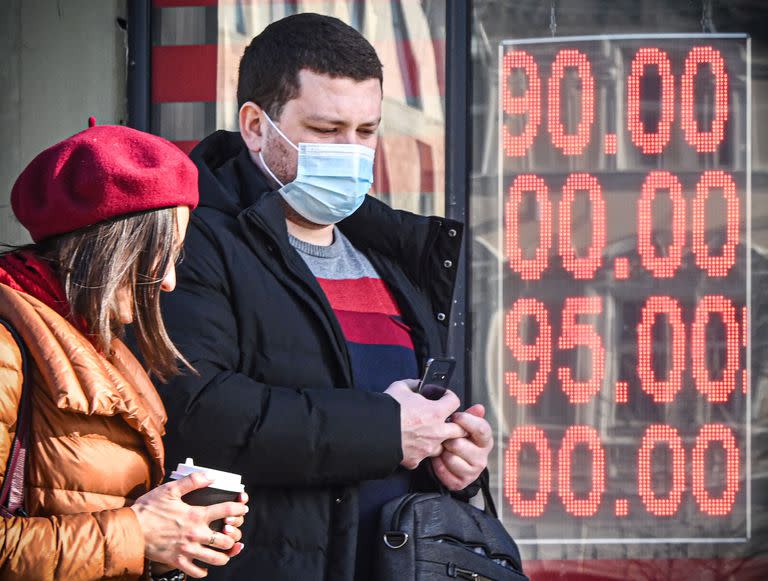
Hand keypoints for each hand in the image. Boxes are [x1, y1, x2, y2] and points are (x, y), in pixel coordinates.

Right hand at [130, 473, 247, 577]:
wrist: (130, 530)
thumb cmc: (149, 508)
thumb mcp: (170, 489)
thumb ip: (192, 481)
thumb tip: (211, 476)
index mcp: (196, 515)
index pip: (226, 511)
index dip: (239, 509)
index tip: (243, 509)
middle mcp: (195, 534)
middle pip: (225, 540)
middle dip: (233, 537)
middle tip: (233, 534)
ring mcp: (187, 550)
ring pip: (215, 558)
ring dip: (224, 556)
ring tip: (225, 552)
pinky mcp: (177, 561)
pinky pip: (196, 571)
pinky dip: (204, 570)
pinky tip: (205, 566)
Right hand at [384, 379, 465, 469]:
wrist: (373, 431)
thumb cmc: (386, 410)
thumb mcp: (400, 387)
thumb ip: (414, 385)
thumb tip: (417, 385)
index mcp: (435, 413)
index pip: (455, 402)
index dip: (449, 396)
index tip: (444, 397)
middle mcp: (436, 432)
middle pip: (459, 430)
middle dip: (455, 424)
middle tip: (446, 419)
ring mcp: (427, 448)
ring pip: (443, 446)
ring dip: (439, 440)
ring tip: (428, 434)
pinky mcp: (416, 460)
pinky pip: (423, 457)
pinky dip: (420, 452)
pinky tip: (413, 445)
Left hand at [431, 404, 492, 490]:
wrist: (458, 464)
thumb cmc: (462, 440)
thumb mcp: (466, 427)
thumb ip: (471, 416)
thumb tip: (479, 408)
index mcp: (485, 441)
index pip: (481, 429)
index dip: (466, 421)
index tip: (455, 416)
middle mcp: (482, 458)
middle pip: (459, 444)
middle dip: (448, 439)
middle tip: (445, 437)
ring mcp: (472, 472)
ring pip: (450, 458)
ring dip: (442, 452)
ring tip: (442, 449)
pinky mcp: (460, 483)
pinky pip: (443, 471)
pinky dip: (437, 464)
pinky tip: (439, 459)